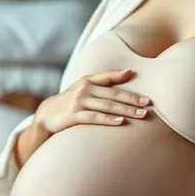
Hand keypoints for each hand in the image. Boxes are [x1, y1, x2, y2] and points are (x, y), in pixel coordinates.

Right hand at [34, 70, 150, 134]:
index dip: (127, 81)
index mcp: (88, 80)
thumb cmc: (70, 101)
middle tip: (148, 105)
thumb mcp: (84, 87)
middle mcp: (84, 88)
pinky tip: (121, 122)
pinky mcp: (74, 115)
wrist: (46, 115)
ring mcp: (79, 102)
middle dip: (133, 99)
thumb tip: (128, 72)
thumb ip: (103, 80)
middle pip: (113, 94)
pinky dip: (108, 120)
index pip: (110, 78)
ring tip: (141, 115)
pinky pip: (94, 117)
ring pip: (107, 105)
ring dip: (126, 110)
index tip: (143, 88)